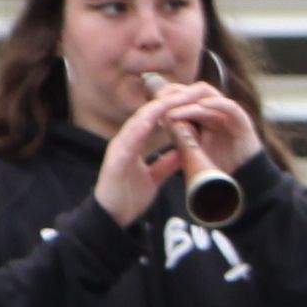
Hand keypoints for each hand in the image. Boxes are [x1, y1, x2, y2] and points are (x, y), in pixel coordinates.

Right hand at [91, 80, 245, 224]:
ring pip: (137, 122)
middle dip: (168, 99)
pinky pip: (127, 141)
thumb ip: (167, 163)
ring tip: (175, 96)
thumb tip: (183, 151)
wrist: (113, 218)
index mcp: (134, 144)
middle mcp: (125, 142)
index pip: (155, 118)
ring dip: (156, 108)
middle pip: (148, 114)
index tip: (193, 96)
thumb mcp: (155, 177)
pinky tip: (150, 119)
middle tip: (190, 88)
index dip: (173, 105)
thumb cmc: (129, 196)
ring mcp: (118, 150)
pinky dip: (138, 129)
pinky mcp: (114, 161)